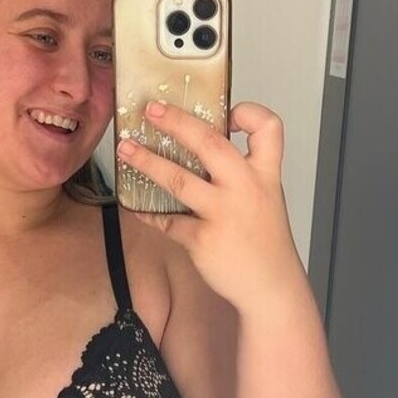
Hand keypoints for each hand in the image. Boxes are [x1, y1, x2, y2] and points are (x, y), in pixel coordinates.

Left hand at [116, 99, 305, 310]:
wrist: (271, 287)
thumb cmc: (265, 242)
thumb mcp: (266, 197)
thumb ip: (241, 172)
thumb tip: (200, 147)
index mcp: (265, 174)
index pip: (268, 127)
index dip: (250, 112)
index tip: (228, 112)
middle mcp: (245, 188)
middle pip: (210, 142)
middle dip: (177, 121)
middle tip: (152, 110)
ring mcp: (223, 213)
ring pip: (178, 179)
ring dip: (147, 161)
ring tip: (127, 150)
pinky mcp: (203, 239)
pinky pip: (167, 220)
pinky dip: (149, 213)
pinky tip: (137, 207)